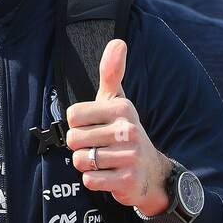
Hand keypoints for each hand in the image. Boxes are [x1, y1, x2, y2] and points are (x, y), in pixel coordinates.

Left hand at [65, 39, 171, 215]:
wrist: (149, 171)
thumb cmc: (124, 132)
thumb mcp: (117, 101)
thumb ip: (112, 73)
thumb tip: (118, 41)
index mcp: (122, 108)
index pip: (73, 115)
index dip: (78, 125)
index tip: (95, 127)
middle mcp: (127, 129)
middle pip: (74, 139)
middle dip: (80, 146)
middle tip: (99, 147)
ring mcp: (129, 155)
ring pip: (81, 160)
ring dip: (86, 164)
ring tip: (104, 161)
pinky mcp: (127, 179)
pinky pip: (90, 180)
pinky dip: (93, 180)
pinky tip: (108, 175)